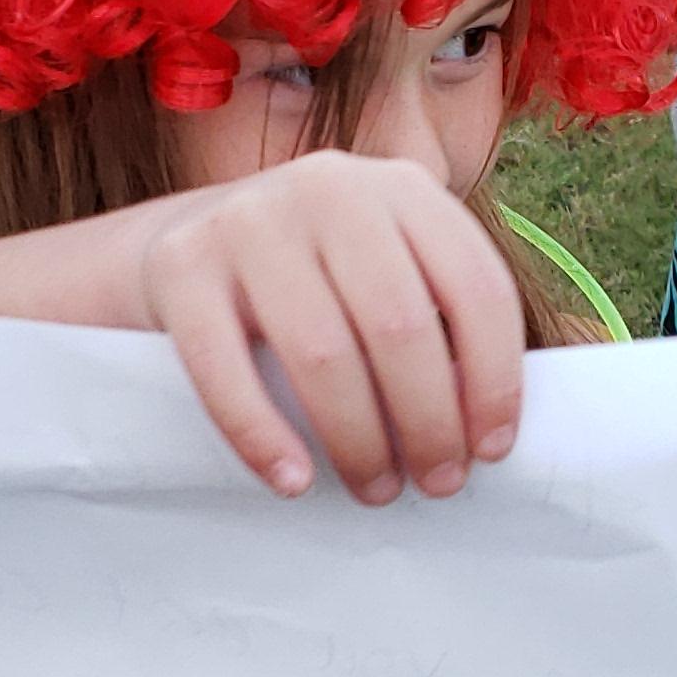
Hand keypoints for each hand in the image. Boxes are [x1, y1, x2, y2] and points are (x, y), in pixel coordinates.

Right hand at [137, 150, 523, 504]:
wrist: (184, 242)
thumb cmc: (314, 279)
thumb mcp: (383, 266)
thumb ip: (437, 316)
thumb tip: (486, 428)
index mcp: (401, 187)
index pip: (476, 286)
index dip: (495, 378)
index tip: (491, 450)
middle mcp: (328, 188)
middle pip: (401, 325)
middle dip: (429, 422)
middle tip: (436, 483)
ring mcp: (248, 220)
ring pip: (323, 352)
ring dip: (358, 440)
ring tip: (375, 488)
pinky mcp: (180, 265)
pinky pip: (226, 370)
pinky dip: (264, 437)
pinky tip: (293, 481)